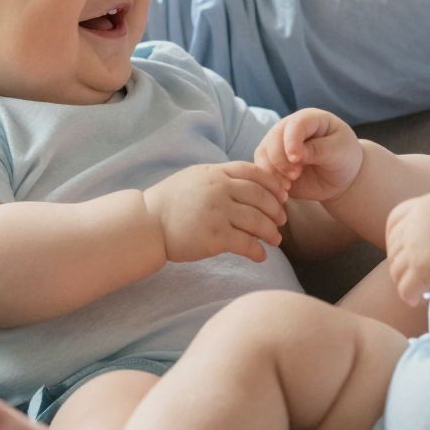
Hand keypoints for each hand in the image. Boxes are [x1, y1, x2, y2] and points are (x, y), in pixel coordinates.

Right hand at [143, 161, 289, 262]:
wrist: (147, 223)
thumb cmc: (170, 201)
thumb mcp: (195, 177)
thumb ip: (220, 176)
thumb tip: (247, 181)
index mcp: (215, 173)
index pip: (254, 173)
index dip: (272, 185)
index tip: (282, 196)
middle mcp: (219, 189)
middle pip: (261, 197)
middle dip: (276, 210)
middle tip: (282, 221)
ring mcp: (218, 213)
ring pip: (258, 221)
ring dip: (271, 232)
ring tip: (275, 240)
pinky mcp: (215, 237)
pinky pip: (246, 244)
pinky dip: (257, 251)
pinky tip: (261, 256)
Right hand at [255, 109, 363, 201]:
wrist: (340, 177)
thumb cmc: (344, 158)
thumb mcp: (339, 151)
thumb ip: (319, 150)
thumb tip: (295, 155)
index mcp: (309, 119)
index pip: (295, 124)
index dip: (292, 141)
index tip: (296, 159)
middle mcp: (288, 129)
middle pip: (274, 139)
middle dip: (281, 159)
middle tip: (295, 176)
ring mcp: (278, 145)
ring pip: (263, 154)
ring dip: (273, 171)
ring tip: (288, 186)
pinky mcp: (272, 163)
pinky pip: (262, 170)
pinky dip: (269, 181)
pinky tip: (283, 190)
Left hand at [386, 194, 429, 304]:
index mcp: (422, 206)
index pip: (394, 219)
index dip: (393, 236)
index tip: (401, 249)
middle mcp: (413, 225)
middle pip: (394, 248)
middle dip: (400, 263)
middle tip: (412, 275)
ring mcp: (415, 248)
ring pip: (396, 271)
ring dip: (404, 282)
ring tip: (417, 291)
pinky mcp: (421, 270)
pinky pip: (405, 288)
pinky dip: (409, 296)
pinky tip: (418, 301)